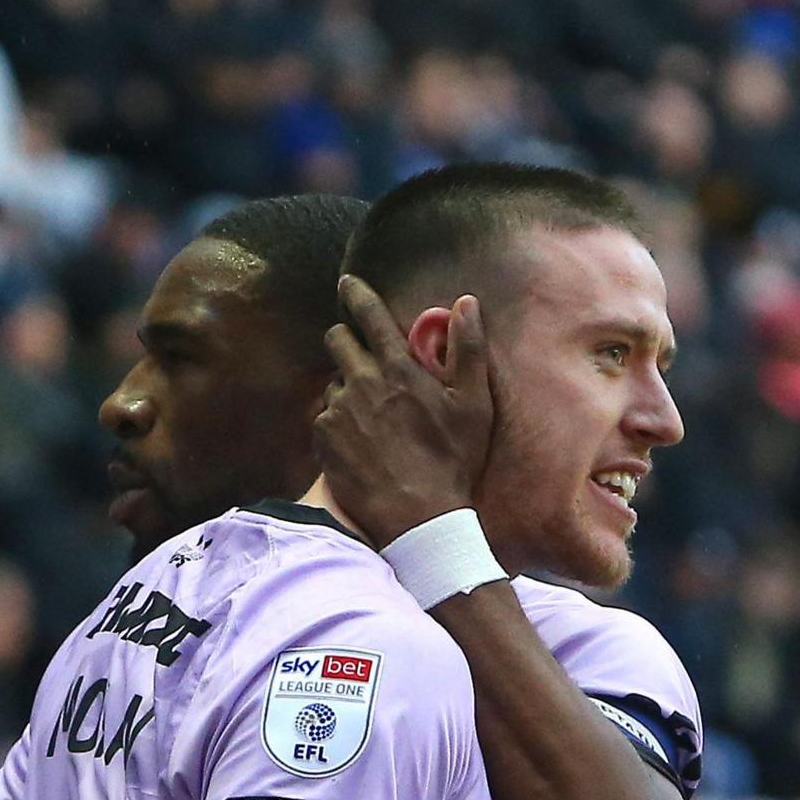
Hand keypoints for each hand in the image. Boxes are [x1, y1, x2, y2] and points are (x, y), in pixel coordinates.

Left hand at [315, 276, 494, 547]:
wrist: (419, 517)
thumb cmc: (453, 460)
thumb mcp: (476, 405)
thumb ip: (469, 349)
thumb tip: (466, 302)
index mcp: (398, 369)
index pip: (368, 316)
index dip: (357, 294)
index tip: (348, 283)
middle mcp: (361, 382)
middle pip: (336, 340)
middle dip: (346, 338)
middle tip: (361, 353)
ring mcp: (338, 411)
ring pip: (333, 381)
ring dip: (347, 386)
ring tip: (371, 413)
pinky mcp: (323, 439)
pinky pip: (325, 416)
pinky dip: (339, 420)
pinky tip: (361, 441)